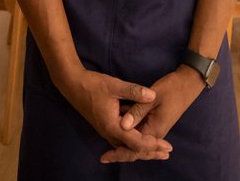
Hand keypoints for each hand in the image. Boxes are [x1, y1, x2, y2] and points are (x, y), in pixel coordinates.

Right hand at [57, 69, 173, 162]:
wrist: (72, 85)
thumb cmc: (93, 85)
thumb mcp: (115, 86)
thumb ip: (134, 91)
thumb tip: (153, 95)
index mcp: (112, 126)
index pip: (137, 143)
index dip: (153, 145)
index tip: (167, 146)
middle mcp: (109, 133)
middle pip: (133, 150)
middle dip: (151, 152)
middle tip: (167, 153)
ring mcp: (106, 131)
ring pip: (127, 147)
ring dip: (143, 148)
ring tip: (159, 148)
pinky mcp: (106, 126)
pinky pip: (122, 140)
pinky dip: (134, 143)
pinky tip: (143, 138)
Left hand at [99, 66, 203, 162]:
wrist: (189, 82)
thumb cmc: (172, 88)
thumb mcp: (154, 97)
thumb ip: (137, 111)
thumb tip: (122, 126)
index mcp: (155, 130)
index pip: (134, 148)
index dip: (119, 153)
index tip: (104, 157)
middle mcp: (156, 133)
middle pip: (136, 149)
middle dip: (120, 153)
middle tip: (104, 158)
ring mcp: (156, 128)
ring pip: (138, 141)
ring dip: (125, 144)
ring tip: (109, 150)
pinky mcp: (156, 121)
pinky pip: (141, 132)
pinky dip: (130, 133)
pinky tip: (121, 128)